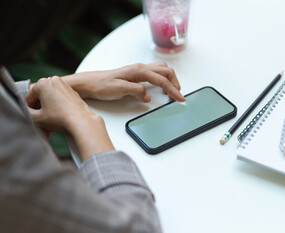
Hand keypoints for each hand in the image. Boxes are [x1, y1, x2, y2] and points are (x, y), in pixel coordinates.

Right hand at [26, 76, 94, 131]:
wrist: (81, 121)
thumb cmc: (60, 118)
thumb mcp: (37, 118)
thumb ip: (27, 112)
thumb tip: (27, 110)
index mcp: (43, 83)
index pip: (29, 97)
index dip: (29, 109)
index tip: (33, 117)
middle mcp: (54, 80)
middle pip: (41, 96)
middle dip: (40, 108)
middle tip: (41, 120)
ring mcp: (64, 85)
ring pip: (51, 97)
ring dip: (48, 108)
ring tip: (50, 120)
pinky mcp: (72, 91)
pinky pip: (60, 98)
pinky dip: (58, 106)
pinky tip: (59, 117)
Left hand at [62, 62, 185, 101]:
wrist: (90, 83)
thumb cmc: (101, 85)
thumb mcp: (118, 89)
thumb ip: (135, 91)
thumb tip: (148, 95)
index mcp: (138, 70)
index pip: (161, 79)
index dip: (173, 89)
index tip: (180, 98)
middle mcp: (140, 68)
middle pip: (166, 71)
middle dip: (175, 83)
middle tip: (178, 96)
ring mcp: (139, 70)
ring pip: (162, 70)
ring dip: (170, 80)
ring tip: (172, 92)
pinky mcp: (136, 74)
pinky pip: (155, 73)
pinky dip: (163, 79)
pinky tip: (161, 88)